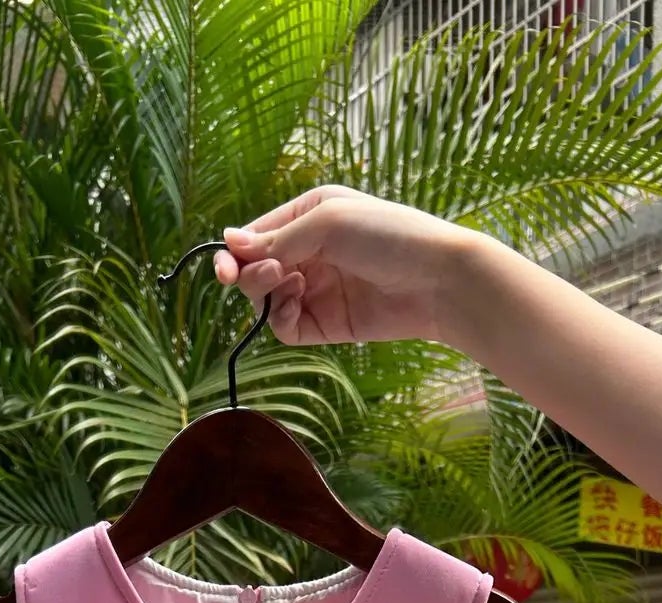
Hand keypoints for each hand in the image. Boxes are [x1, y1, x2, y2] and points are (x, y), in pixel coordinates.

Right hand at [213, 186, 482, 349]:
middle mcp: (308, 252)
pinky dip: (280, 318)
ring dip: (263, 293)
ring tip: (285, 284)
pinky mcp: (326, 324)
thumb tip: (228, 243)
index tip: (225, 269)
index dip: (234, 253)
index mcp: (307, 216)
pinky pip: (285, 326)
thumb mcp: (329, 222)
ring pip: (265, 299)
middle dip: (248, 274)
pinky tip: (295, 303)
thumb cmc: (389, 236)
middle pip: (254, 269)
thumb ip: (278, 237)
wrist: (436, 280)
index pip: (255, 236)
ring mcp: (317, 290)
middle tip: (260, 276)